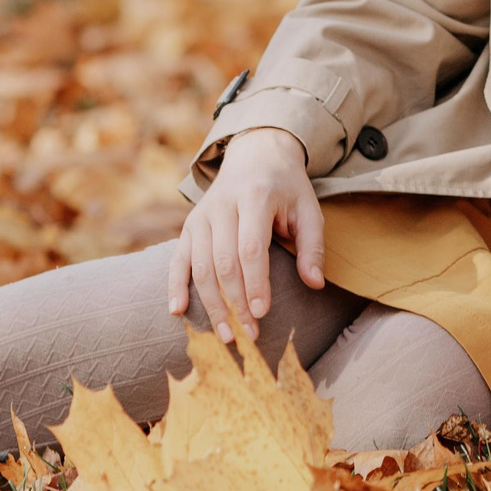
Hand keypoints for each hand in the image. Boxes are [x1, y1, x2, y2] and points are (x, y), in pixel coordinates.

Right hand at [168, 123, 324, 340]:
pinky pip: (178, 259)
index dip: (255, 283)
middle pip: (223, 262)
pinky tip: (178, 311)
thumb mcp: (308, 208)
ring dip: (211, 304)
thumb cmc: (286, 187)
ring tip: (225, 336)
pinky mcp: (189, 225)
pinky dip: (175, 285)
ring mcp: (201, 215)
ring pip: (200, 266)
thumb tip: (315, 283)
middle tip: (248, 335)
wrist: (256, 154)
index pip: (250, 248)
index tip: (262, 313)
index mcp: (254, 197)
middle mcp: (222, 205)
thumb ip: (312, 246)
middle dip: (235, 302)